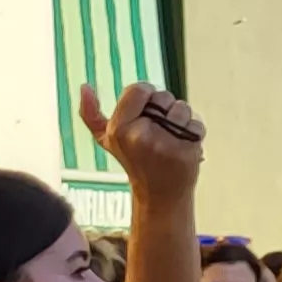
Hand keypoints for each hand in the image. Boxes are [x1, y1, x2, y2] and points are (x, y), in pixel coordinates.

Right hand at [80, 82, 205, 189]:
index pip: (139, 89)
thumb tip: (84, 87)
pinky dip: (195, 131)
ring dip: (181, 119)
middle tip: (158, 131)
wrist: (159, 194)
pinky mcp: (186, 151)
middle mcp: (139, 136)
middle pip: (163, 97)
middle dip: (164, 108)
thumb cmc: (134, 161)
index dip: (147, 96)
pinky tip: (184, 146)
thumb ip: (91, 114)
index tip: (146, 111)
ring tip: (171, 138)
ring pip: (182, 108)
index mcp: (118, 129)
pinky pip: (197, 124)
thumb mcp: (107, 139)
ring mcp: (164, 144)